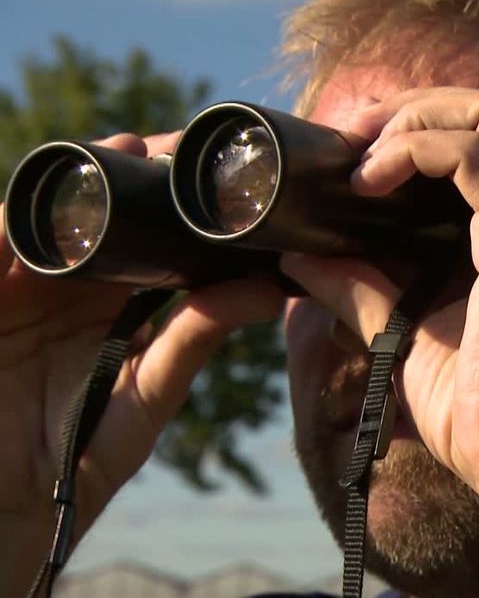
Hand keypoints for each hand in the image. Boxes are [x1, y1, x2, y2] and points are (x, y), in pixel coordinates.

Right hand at [0, 132, 283, 593]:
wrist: (3, 518)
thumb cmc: (73, 464)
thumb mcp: (143, 397)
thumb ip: (191, 341)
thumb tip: (267, 292)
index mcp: (111, 305)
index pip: (148, 239)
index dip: (176, 205)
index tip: (217, 178)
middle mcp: (65, 288)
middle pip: (97, 214)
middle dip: (130, 174)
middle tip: (170, 146)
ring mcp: (15, 290)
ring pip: (45, 219)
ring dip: (80, 183)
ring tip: (122, 154)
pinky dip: (10, 224)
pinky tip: (50, 201)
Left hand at [280, 87, 478, 537]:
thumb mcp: (407, 335)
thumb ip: (360, 289)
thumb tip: (299, 257)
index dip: (426, 127)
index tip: (361, 154)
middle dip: (419, 105)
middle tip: (355, 135)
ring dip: (415, 118)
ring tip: (362, 155)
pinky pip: (469, 154)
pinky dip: (415, 150)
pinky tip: (371, 182)